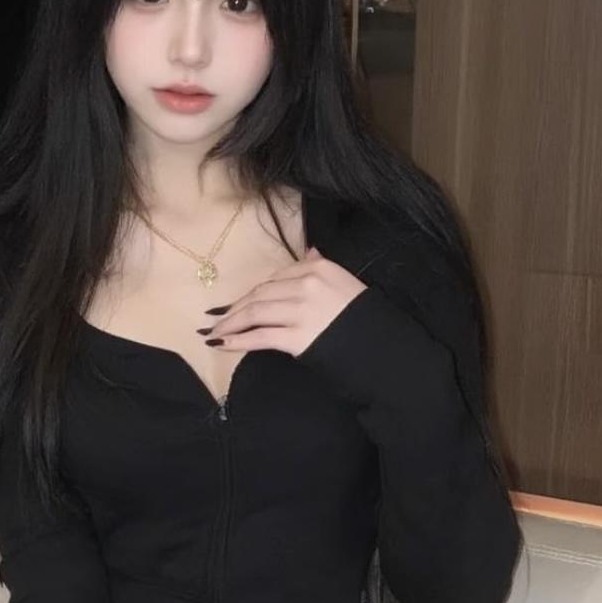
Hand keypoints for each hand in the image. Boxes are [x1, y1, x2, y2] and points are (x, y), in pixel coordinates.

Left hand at [202, 246, 366, 356]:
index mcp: (320, 268)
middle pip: (261, 294)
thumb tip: (309, 252)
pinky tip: (222, 344)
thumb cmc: (367, 321)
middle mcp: (308, 284)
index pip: (276, 279)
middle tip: (216, 318)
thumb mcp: (346, 284)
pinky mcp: (298, 336)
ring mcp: (302, 310)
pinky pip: (260, 336)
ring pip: (255, 312)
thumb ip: (322, 268)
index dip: (253, 293)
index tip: (237, 302)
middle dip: (235, 308)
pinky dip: (238, 340)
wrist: (386, 350)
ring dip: (230, 323)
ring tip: (214, 332)